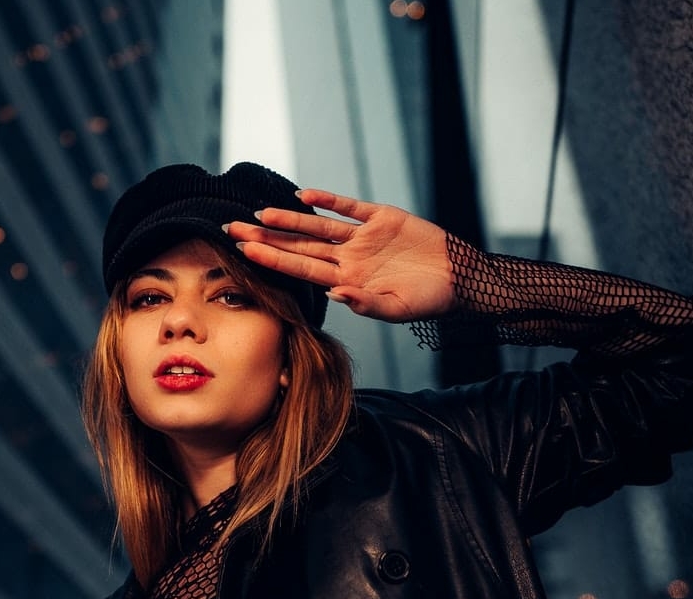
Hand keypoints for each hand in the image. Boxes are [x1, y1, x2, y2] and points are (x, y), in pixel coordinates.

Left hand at [225, 189, 454, 322]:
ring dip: (289, 220)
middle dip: (266, 239)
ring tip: (260, 213)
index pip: (301, 269)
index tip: (244, 253)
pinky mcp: (382, 218)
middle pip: (300, 246)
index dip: (272, 260)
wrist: (459, 278)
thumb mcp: (397, 309)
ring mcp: (363, 238)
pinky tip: (304, 196)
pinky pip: (350, 208)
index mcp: (347, 281)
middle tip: (233, 230)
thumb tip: (335, 295)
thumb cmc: (428, 300)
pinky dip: (329, 201)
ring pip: (318, 226)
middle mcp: (348, 258)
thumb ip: (366, 303)